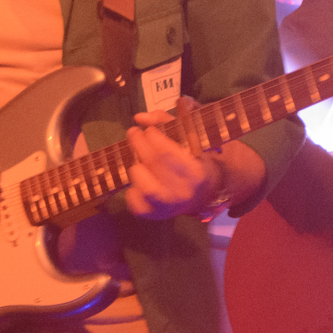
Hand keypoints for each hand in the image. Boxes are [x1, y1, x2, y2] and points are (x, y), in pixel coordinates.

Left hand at [125, 100, 221, 219]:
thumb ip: (167, 122)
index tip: (148, 130)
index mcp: (196, 173)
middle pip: (152, 163)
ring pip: (140, 181)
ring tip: (140, 160)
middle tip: (133, 133)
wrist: (201, 196)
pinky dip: (131, 188)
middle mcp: (182, 192)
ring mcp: (167, 207)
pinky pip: (132, 199)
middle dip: (138, 143)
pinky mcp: (152, 215)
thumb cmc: (194, 161)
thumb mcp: (189, 138)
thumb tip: (140, 117)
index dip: (153, 137)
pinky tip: (140, 181)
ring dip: (136, 165)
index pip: (167, 152)